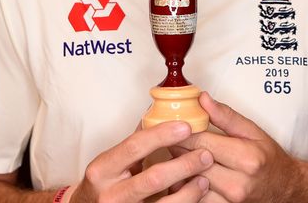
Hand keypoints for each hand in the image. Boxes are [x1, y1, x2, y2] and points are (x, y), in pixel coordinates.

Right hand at [73, 121, 213, 202]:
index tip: (186, 127)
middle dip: (183, 165)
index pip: (134, 147)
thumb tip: (161, 112)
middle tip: (205, 155)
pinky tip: (195, 196)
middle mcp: (110, 194)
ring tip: (205, 179)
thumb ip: (136, 142)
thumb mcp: (112, 162)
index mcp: (102, 170)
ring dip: (190, 191)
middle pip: (153, 178)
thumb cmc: (103, 185)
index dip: (162, 135)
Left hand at [173, 92, 304, 202]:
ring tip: (178, 157)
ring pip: (190, 183)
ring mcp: (230, 200)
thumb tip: (203, 99)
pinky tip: (187, 176)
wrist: (285, 188)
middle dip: (178, 149)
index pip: (201, 142)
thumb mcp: (253, 132)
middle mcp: (238, 183)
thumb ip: (226, 116)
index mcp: (246, 158)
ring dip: (180, 170)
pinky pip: (196, 198)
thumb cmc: (269, 159)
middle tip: (170, 140)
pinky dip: (187, 187)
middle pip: (193, 163)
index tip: (174, 126)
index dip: (183, 133)